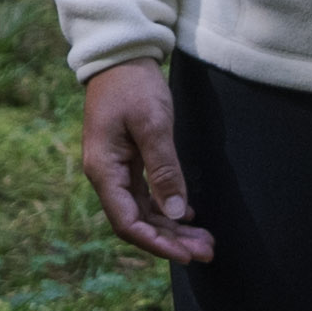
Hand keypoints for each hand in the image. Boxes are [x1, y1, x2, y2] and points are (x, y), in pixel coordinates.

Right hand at [73, 54, 210, 264]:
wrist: (120, 55)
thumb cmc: (133, 85)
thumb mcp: (152, 124)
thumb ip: (164, 170)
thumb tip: (176, 212)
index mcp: (104, 170)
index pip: (128, 222)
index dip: (156, 243)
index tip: (186, 255)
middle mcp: (106, 176)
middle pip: (139, 222)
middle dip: (172, 240)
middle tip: (207, 252)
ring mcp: (117, 169)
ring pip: (146, 211)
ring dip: (173, 228)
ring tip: (204, 240)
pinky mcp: (129, 160)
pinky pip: (148, 194)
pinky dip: (169, 207)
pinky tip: (190, 216)